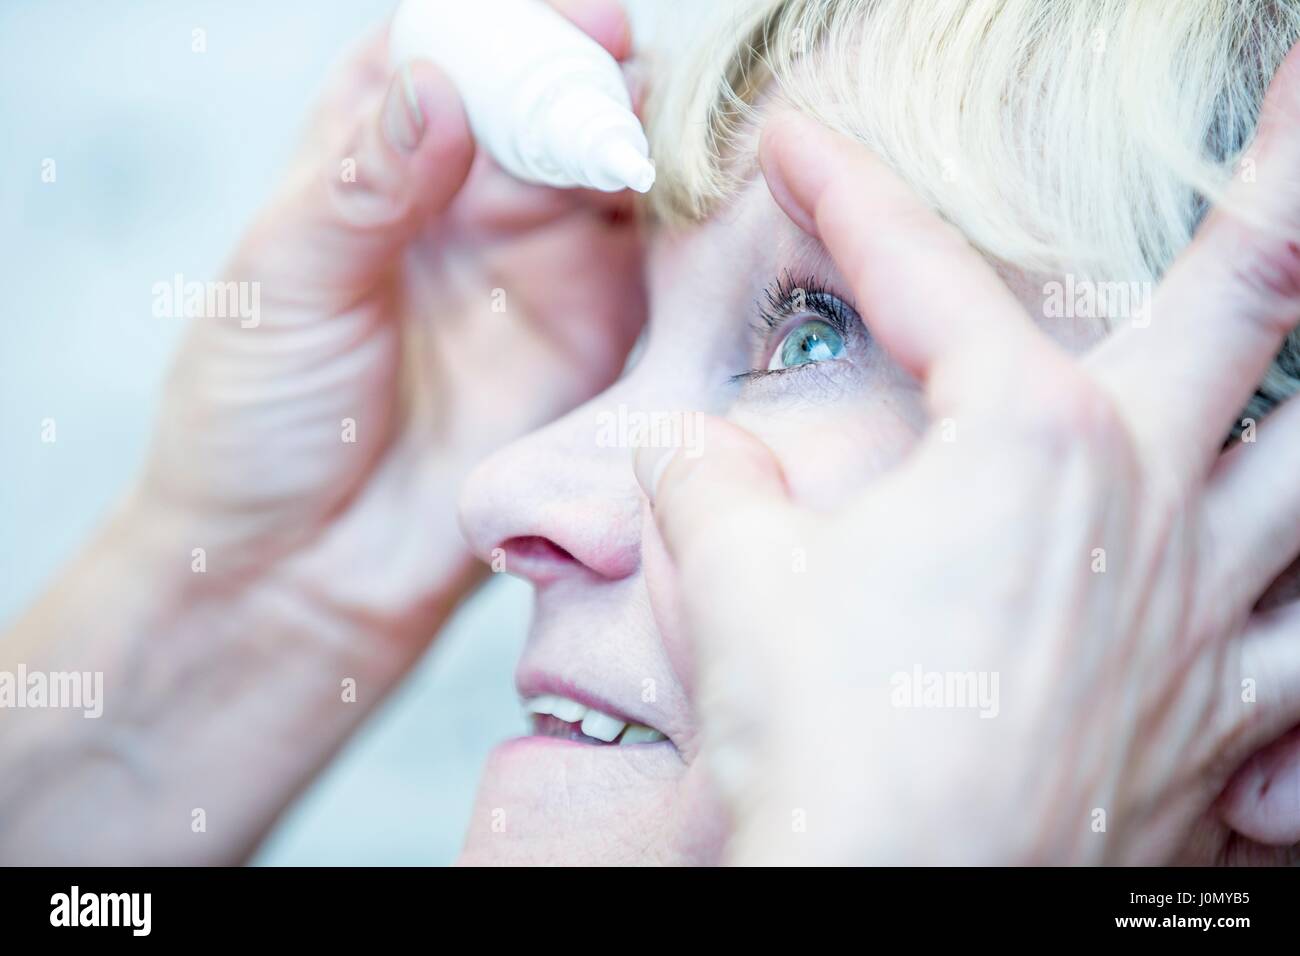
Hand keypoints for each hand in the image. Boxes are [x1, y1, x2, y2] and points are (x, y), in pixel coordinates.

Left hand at [138, 0, 644, 651]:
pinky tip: (690, 210)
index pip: (450, 48)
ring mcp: (534, 268)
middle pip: (547, 96)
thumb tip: (440, 85)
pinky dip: (680, 228)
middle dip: (587, 76)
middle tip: (617, 86)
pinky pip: (652, 263)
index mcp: (369, 157)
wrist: (301, 574)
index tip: (569, 17)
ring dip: (640, 143)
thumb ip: (363, 184)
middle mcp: (461, 201)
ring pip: (610, 167)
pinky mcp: (589, 339)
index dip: (511, 22)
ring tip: (649, 148)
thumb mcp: (282, 285)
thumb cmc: (256, 424)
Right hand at [636, 56, 1299, 864]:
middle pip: (1250, 305)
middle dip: (1286, 178)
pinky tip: (1296, 645)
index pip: (923, 279)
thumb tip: (685, 448)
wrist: (880, 901)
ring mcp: (1199, 622)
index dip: (847, 198)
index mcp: (1024, 445)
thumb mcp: (725, 576)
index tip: (798, 146)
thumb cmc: (820, 741)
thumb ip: (708, 483)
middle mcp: (1142, 510)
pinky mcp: (1215, 732)